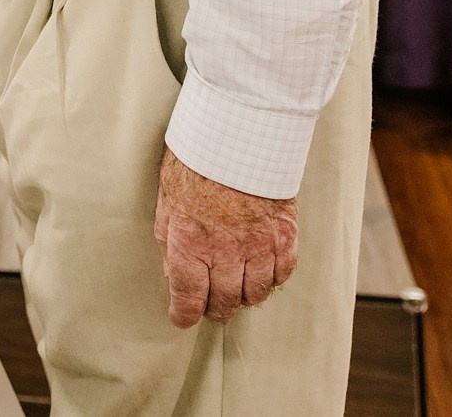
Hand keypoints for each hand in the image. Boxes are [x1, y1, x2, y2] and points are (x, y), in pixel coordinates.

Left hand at [152, 150, 297, 327]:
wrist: (238, 133)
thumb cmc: (196, 162)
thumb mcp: (167, 200)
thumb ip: (171, 240)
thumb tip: (173, 271)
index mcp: (190, 243)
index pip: (188, 298)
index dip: (184, 314)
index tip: (183, 317)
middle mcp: (225, 252)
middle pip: (224, 303)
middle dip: (215, 308)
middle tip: (212, 305)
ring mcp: (259, 246)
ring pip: (254, 294)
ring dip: (243, 295)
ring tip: (236, 286)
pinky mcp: (285, 236)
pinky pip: (282, 274)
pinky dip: (272, 278)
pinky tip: (262, 270)